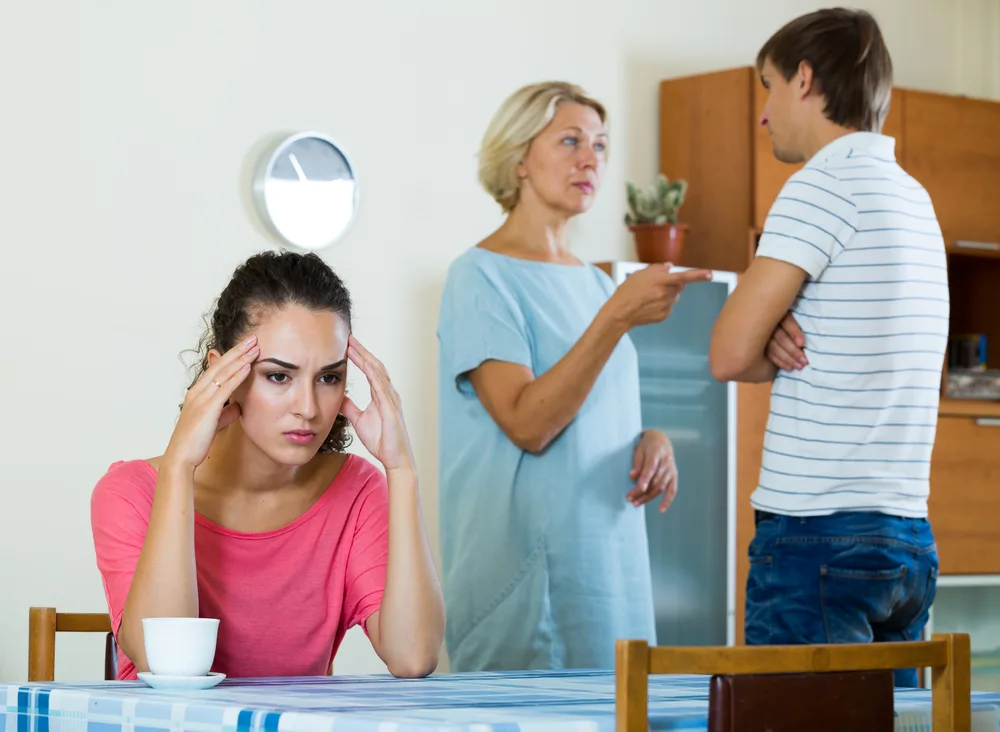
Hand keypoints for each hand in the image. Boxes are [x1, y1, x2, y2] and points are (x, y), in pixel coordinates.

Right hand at [163, 335, 258, 470]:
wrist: (181, 458)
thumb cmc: (195, 442)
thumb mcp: (214, 423)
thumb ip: (225, 413)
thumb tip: (239, 407)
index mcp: (197, 394)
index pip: (216, 370)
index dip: (231, 357)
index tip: (245, 347)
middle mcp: (197, 392)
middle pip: (220, 366)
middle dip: (237, 351)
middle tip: (252, 338)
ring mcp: (201, 399)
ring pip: (223, 373)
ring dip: (240, 358)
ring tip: (254, 347)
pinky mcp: (207, 408)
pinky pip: (224, 388)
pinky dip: (236, 376)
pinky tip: (247, 366)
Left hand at [341, 335, 415, 473]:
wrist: (395, 458)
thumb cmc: (381, 440)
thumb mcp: (359, 420)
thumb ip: (350, 407)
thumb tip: (338, 396)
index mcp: (382, 394)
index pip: (370, 369)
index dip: (359, 356)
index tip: (347, 344)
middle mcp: (389, 393)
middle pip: (375, 366)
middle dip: (362, 351)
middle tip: (349, 337)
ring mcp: (392, 400)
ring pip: (378, 372)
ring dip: (365, 358)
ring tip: (353, 346)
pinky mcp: (391, 409)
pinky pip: (382, 387)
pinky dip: (373, 374)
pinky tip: (365, 365)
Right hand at [607, 263, 712, 328]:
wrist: (620, 312)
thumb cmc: (627, 291)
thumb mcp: (639, 274)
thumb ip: (656, 269)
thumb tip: (670, 267)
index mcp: (660, 281)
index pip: (683, 276)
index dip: (698, 275)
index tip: (710, 274)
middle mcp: (665, 293)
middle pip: (679, 286)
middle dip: (674, 284)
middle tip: (659, 285)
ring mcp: (665, 306)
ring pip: (674, 297)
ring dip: (667, 294)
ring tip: (649, 296)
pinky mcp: (664, 316)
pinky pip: (668, 308)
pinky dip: (662, 305)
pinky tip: (649, 306)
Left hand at [626, 430, 677, 512]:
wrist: (661, 439)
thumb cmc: (647, 444)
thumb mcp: (638, 449)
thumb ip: (636, 463)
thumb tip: (632, 477)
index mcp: (657, 452)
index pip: (650, 469)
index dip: (644, 481)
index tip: (636, 490)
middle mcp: (666, 462)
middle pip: (654, 481)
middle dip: (641, 492)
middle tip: (629, 498)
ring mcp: (671, 469)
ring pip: (661, 487)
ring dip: (649, 497)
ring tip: (636, 503)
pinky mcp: (674, 475)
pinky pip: (672, 490)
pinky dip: (668, 500)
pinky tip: (661, 509)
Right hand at [765, 312, 807, 370]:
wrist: (779, 319)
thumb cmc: (795, 317)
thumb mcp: (799, 316)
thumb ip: (803, 322)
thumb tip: (812, 336)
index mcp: (781, 312)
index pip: (787, 321)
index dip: (794, 332)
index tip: (801, 344)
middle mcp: (770, 322)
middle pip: (779, 337)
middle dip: (792, 350)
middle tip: (804, 361)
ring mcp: (763, 333)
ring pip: (773, 347)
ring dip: (787, 358)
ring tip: (799, 366)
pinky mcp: (761, 344)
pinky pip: (769, 354)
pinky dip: (779, 362)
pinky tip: (789, 368)